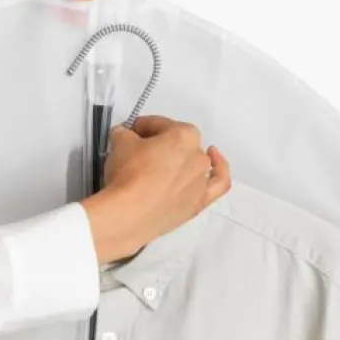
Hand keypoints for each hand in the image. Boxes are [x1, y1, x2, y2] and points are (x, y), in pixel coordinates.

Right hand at [82, 117, 231, 263]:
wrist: (130, 214)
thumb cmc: (128, 174)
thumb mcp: (119, 142)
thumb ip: (124, 133)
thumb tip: (125, 135)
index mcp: (184, 135)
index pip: (160, 125)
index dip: (141, 127)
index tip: (129, 133)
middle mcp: (198, 155)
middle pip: (177, 144)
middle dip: (159, 145)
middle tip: (137, 153)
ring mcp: (201, 180)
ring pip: (193, 162)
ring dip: (178, 160)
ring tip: (159, 167)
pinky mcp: (199, 202)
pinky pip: (218, 183)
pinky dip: (219, 169)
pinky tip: (214, 158)